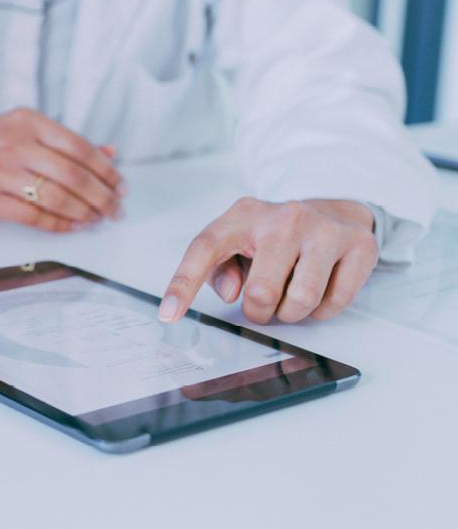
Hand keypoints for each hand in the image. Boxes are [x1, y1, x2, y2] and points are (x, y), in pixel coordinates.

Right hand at [0, 108, 124, 231]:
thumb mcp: (18, 131)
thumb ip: (62, 142)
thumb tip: (108, 153)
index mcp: (25, 121)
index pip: (79, 146)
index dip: (105, 170)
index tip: (119, 184)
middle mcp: (13, 144)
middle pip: (73, 174)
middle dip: (101, 196)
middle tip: (115, 208)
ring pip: (56, 197)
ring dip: (84, 213)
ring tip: (96, 219)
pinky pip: (33, 216)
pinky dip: (58, 224)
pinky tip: (71, 226)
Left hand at [159, 198, 378, 324]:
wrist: (334, 212)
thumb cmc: (275, 237)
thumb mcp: (239, 243)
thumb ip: (220, 268)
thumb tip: (233, 293)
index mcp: (243, 215)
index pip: (205, 248)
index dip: (183, 285)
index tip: (168, 316)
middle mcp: (284, 217)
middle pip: (260, 293)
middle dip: (260, 312)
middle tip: (264, 303)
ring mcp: (324, 229)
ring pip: (300, 302)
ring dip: (291, 313)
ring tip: (291, 293)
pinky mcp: (359, 246)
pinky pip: (333, 303)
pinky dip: (322, 309)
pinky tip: (320, 287)